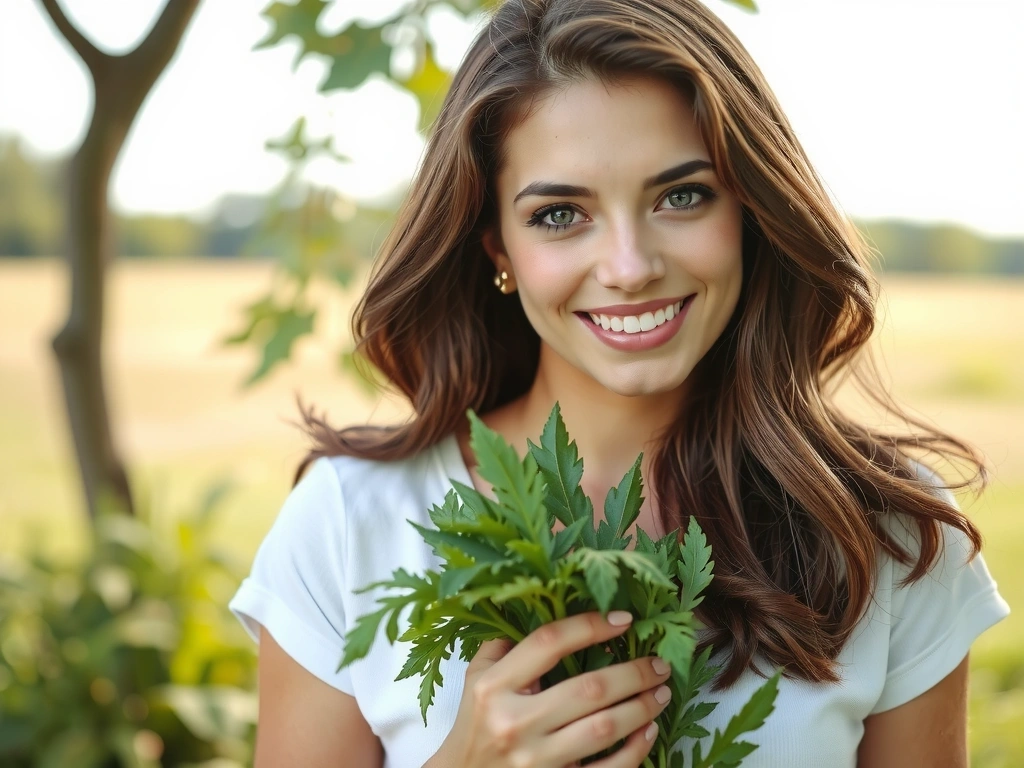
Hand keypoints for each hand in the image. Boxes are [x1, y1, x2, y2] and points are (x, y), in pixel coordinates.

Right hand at [427, 610, 671, 767]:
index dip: (590, 626)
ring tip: (662, 691)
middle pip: (588, 689)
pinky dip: (634, 751)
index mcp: (494, 687)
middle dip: (634, 672)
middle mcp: (514, 722)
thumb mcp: (476, 678)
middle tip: (660, 663)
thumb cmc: (474, 724)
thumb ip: (504, 644)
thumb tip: (547, 608)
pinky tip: (648, 731)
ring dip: (642, 707)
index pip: (548, 643)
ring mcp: (536, 759)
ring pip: (604, 728)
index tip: (623, 619)